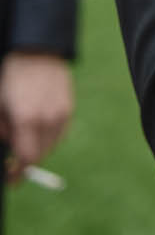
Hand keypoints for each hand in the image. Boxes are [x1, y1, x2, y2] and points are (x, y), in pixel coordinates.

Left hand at [0, 51, 74, 186]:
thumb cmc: (11, 79)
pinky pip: (59, 134)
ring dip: (37, 150)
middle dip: (26, 163)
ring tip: (24, 144)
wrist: (37, 53)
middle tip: (14, 166)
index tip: (11, 180)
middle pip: (39, 155)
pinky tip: (37, 133)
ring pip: (50, 146)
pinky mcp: (68, 109)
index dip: (18, 172)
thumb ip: (3, 131)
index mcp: (27, 119)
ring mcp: (61, 114)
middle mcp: (47, 119)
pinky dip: (48, 139)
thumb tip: (8, 149)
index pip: (26, 158)